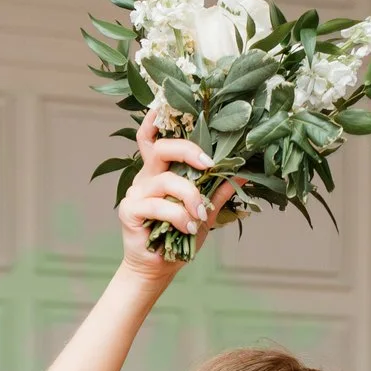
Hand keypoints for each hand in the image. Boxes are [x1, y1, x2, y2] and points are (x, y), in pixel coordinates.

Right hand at [118, 109, 237, 276]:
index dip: (155, 118)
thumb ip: (219, 192)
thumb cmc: (181, 237)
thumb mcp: (206, 212)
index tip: (164, 101)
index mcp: (162, 170)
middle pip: (162, 147)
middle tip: (210, 164)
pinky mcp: (129, 210)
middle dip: (188, 150)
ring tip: (200, 215)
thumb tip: (242, 172)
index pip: (153, 137)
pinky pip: (156, 204)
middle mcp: (147, 176)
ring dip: (189, 196)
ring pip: (165, 179)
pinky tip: (187, 227)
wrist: (160, 268)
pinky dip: (177, 215)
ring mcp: (136, 191)